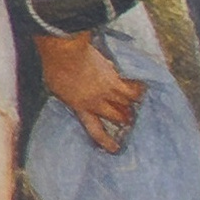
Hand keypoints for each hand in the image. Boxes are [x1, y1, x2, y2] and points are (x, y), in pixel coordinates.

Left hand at [41, 33, 144, 152]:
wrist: (63, 51)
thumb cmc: (54, 67)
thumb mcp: (58, 88)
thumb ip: (72, 96)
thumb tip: (82, 97)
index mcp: (80, 107)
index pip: (95, 130)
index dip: (106, 141)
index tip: (115, 148)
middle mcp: (96, 103)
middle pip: (118, 117)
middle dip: (125, 119)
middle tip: (130, 118)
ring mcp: (107, 92)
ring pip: (128, 104)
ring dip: (134, 104)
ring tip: (139, 102)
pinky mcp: (115, 79)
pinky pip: (134, 89)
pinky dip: (139, 89)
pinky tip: (144, 88)